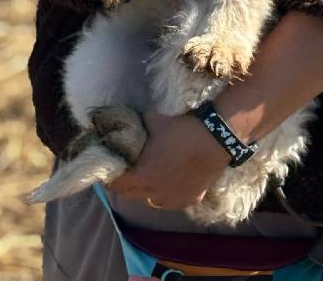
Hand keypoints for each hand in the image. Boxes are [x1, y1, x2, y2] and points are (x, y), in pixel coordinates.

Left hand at [108, 110, 229, 209]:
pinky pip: (169, 202)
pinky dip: (163, 195)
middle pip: (130, 194)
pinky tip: (166, 184)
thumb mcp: (154, 120)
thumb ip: (138, 125)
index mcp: (143, 175)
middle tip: (123, 173)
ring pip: (149, 201)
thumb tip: (128, 122)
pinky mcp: (188, 200)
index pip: (116, 184)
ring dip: (143, 191)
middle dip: (124, 184)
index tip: (108, 170)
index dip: (109, 177)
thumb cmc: (182, 130)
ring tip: (145, 179)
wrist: (215, 140)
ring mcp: (172, 200)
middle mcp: (155, 193)